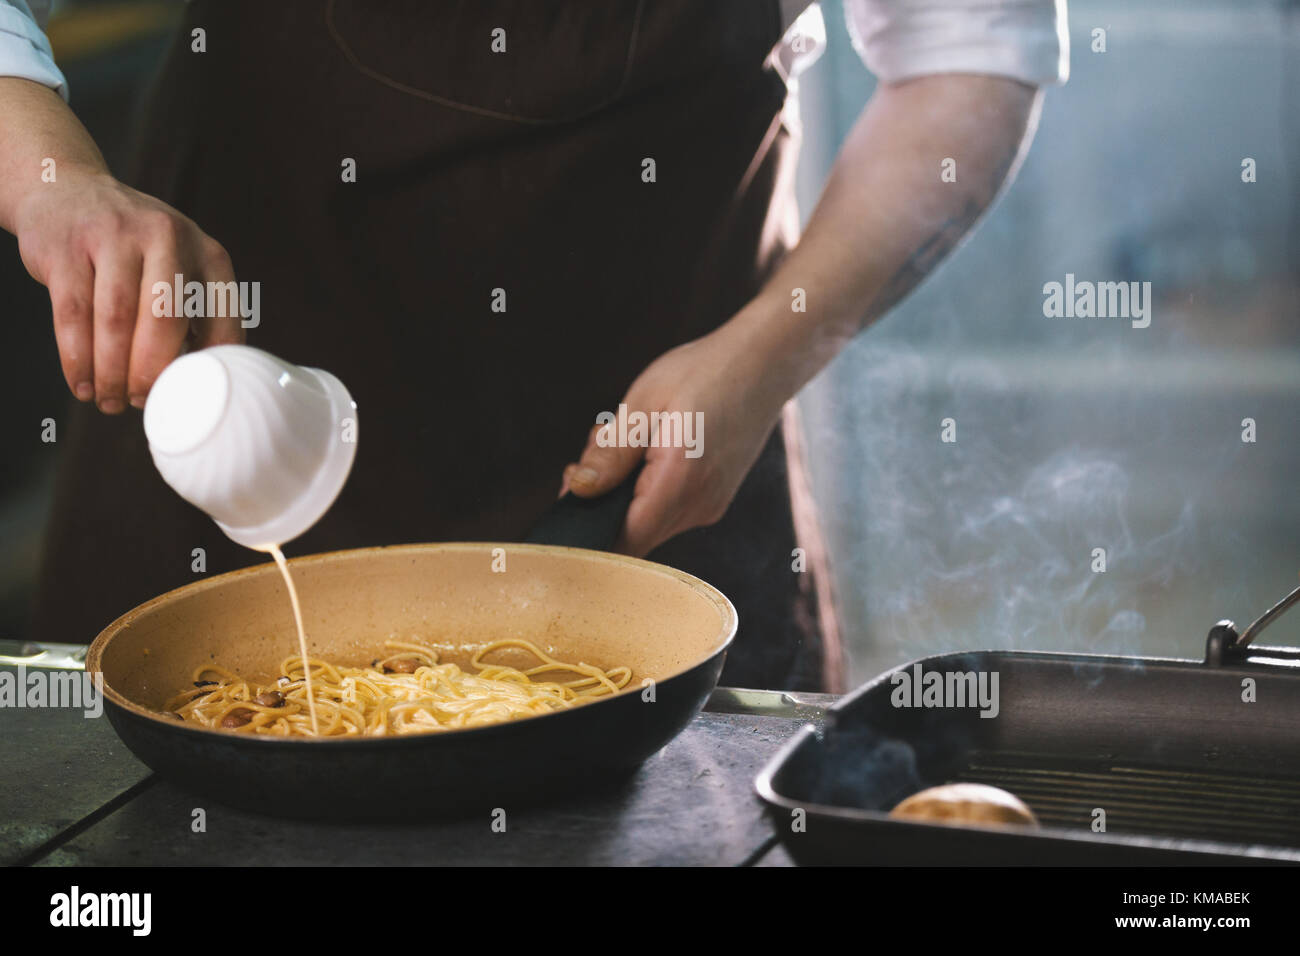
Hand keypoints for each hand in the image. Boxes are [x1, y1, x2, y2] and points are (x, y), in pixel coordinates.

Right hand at [13, 164, 242, 412]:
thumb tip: (199, 384)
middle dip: (152, 372)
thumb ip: (195, 313)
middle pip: (166, 320)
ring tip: (109, 401)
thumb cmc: (134, 250)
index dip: (206, 367)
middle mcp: (167, 238)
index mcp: (208, 253)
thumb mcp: (181, 266)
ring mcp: (115, 238)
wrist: (67, 190)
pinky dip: (77, 357)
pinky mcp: (67, 248)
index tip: (190, 397)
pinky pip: (73, 315)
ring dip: (112, 372)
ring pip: (117, 320)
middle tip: (141, 403)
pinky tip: (82, 382)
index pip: (222, 319)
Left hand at [560, 325, 787, 556]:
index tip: (571, 489)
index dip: (587, 527)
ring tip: (628, 438)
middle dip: (602, 499)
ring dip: (624, 490)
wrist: (765, 363)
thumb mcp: (644, 403)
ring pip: (647, 520)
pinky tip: (649, 447)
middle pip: (631, 533)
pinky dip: (646, 486)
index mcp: (679, 482)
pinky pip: (666, 508)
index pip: (622, 541)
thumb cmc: (708, 372)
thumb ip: (610, 454)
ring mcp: (710, 506)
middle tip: (598, 447)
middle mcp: (699, 505)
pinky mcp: (713, 499)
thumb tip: (579, 490)